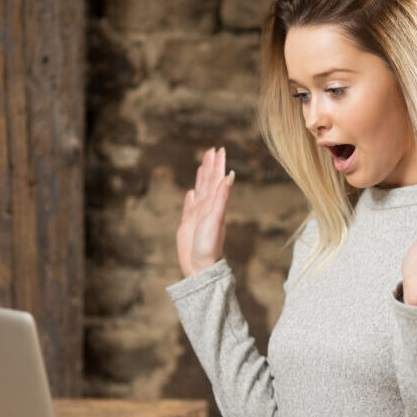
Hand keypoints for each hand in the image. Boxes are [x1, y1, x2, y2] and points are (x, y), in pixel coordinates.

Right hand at [176, 147, 234, 277]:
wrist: (200, 267)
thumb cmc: (209, 246)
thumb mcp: (215, 219)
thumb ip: (221, 197)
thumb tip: (229, 176)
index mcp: (214, 204)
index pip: (216, 179)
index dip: (217, 164)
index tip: (219, 149)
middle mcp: (207, 207)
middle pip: (208, 182)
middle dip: (210, 166)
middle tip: (211, 150)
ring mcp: (197, 215)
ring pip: (199, 191)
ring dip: (201, 178)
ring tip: (202, 166)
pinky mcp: (187, 225)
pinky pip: (189, 207)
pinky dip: (190, 198)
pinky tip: (191, 193)